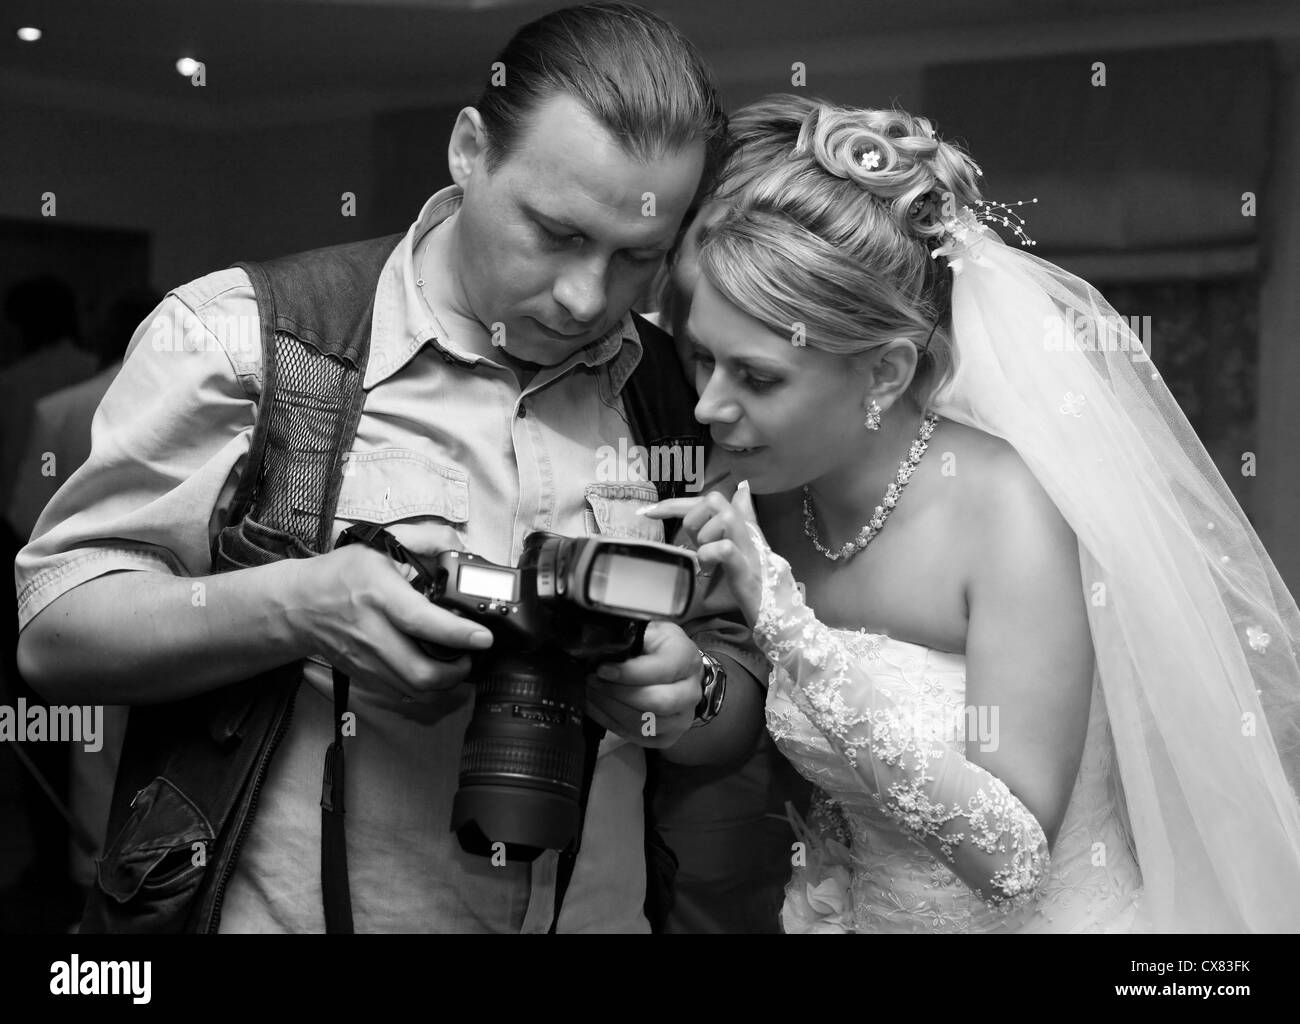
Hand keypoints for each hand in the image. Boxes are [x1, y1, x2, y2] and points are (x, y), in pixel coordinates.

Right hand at [280, 543, 493, 709]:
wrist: (299, 606)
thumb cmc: (344, 573)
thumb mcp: (381, 543)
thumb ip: (428, 539)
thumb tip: (464, 552)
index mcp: (379, 594)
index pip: (420, 621)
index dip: (456, 633)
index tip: (483, 636)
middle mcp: (372, 632)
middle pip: (420, 672)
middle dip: (458, 671)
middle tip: (472, 653)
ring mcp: (367, 661)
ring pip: (415, 690)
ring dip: (445, 683)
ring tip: (458, 662)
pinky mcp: (365, 677)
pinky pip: (403, 693)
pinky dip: (426, 687)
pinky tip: (436, 668)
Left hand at [586, 621, 702, 747]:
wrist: (678, 672)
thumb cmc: (660, 649)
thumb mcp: (650, 631)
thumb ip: (630, 636)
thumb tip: (600, 646)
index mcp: (687, 659)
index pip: (661, 670)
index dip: (629, 673)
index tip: (602, 670)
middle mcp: (690, 692)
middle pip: (656, 702)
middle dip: (617, 693)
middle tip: (592, 682)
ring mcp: (681, 718)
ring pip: (643, 722)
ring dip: (610, 709)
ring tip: (591, 693)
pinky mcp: (667, 737)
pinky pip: (636, 736)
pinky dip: (610, 722)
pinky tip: (597, 707)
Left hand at [640, 480, 764, 624]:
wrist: (778, 613)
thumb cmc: (752, 582)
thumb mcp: (739, 549)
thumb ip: (739, 521)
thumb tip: (743, 489)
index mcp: (742, 525)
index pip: (709, 500)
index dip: (675, 503)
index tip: (646, 512)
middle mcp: (746, 531)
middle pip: (715, 500)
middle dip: (693, 517)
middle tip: (692, 544)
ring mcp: (748, 549)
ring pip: (723, 518)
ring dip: (704, 536)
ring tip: (705, 559)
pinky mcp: (747, 569)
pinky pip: (724, 548)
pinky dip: (709, 555)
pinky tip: (707, 568)